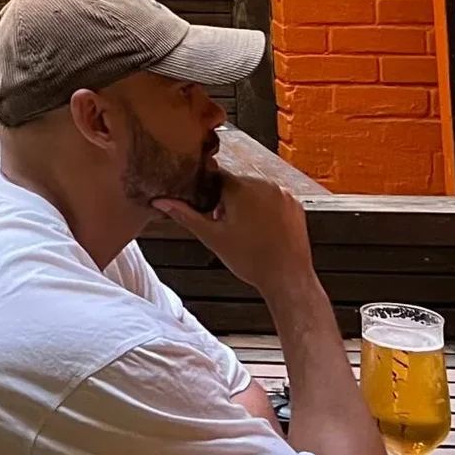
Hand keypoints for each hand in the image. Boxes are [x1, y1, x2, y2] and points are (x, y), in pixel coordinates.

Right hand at [151, 174, 318, 304]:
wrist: (287, 278)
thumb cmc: (250, 260)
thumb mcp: (212, 237)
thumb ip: (186, 215)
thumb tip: (160, 201)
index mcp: (240, 188)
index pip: (216, 176)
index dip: (209, 192)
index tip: (209, 208)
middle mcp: (263, 185)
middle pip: (237, 183)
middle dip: (229, 200)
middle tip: (227, 225)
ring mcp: (282, 194)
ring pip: (256, 190)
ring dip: (248, 203)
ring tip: (247, 230)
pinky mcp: (295, 204)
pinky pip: (274, 198)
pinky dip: (267, 209)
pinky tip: (263, 229)